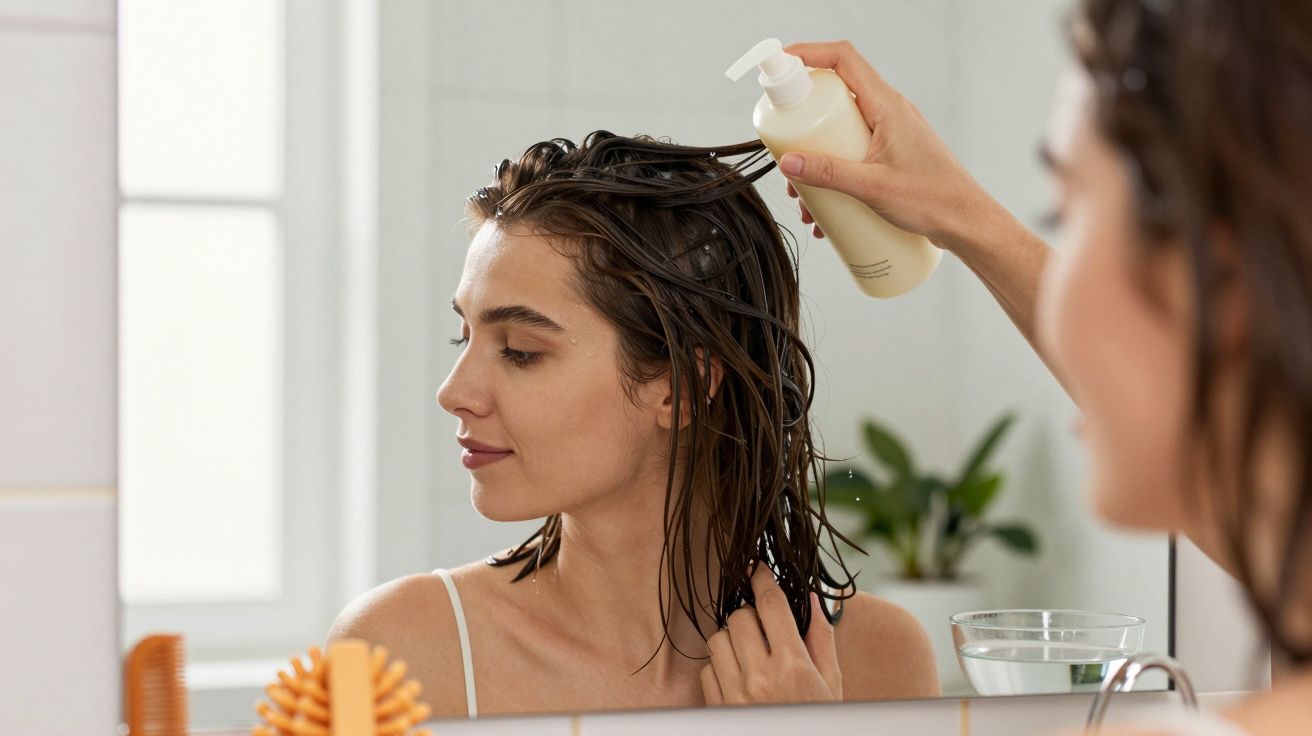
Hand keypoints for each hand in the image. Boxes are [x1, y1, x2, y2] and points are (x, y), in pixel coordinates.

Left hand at [700, 565, 841, 704]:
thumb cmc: (818, 720)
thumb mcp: (831, 682)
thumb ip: (821, 636)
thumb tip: (814, 595)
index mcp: (793, 666)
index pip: (771, 605)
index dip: (762, 579)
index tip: (756, 567)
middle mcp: (760, 678)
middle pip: (739, 617)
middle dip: (750, 615)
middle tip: (763, 627)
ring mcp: (734, 694)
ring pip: (718, 639)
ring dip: (733, 639)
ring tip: (752, 654)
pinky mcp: (717, 708)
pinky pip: (707, 670)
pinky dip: (721, 668)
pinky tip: (741, 679)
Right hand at [779, 40, 1001, 253]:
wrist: (966, 223)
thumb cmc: (933, 201)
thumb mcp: (872, 188)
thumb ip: (829, 174)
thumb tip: (788, 162)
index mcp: (886, 105)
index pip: (843, 59)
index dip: (808, 53)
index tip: (779, 65)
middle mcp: (888, 111)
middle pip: (833, 97)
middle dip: (802, 125)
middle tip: (784, 150)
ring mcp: (889, 132)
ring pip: (839, 131)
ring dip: (815, 159)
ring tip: (804, 198)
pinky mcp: (889, 154)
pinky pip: (851, 152)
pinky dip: (832, 173)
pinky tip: (824, 210)